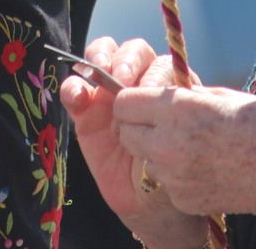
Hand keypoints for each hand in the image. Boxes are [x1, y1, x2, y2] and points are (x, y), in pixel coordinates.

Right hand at [60, 37, 206, 246]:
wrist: (151, 203)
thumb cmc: (176, 170)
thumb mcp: (182, 145)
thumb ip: (176, 121)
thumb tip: (175, 96)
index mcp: (169, 87)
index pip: (161, 64)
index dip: (154, 73)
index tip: (151, 91)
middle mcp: (139, 84)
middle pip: (133, 52)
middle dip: (127, 60)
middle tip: (124, 78)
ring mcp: (110, 94)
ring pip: (102, 57)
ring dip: (99, 58)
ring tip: (98, 73)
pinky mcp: (85, 111)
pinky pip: (75, 89)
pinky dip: (73, 86)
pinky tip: (77, 97)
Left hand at [112, 82, 255, 219]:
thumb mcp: (220, 95)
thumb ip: (185, 94)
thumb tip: (163, 92)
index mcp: (177, 110)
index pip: (123, 102)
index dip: (132, 100)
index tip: (144, 101)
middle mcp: (168, 143)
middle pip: (125, 132)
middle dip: (137, 125)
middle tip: (161, 124)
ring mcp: (172, 175)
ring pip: (143, 158)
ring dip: (155, 151)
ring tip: (188, 147)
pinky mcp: (181, 198)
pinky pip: (164, 180)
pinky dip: (174, 174)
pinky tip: (202, 168)